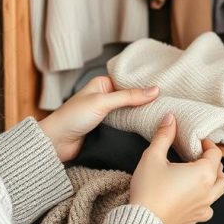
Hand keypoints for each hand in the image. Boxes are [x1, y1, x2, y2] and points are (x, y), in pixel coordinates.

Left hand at [39, 76, 158, 162]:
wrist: (56, 142)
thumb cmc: (72, 117)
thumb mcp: (102, 102)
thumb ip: (129, 97)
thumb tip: (154, 90)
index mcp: (102, 83)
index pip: (129, 81)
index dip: (145, 84)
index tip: (165, 87)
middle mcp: (104, 96)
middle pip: (130, 96)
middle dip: (145, 99)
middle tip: (167, 101)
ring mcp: (106, 113)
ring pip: (128, 111)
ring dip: (140, 113)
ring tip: (162, 112)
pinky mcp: (106, 128)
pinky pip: (124, 123)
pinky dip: (134, 124)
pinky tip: (147, 124)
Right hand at [129, 113, 223, 223]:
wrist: (142, 223)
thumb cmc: (148, 191)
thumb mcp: (153, 157)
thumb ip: (164, 136)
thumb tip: (170, 119)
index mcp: (203, 174)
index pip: (216, 154)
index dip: (208, 145)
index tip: (198, 142)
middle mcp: (208, 192)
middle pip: (221, 173)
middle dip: (212, 163)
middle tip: (198, 157)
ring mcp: (203, 208)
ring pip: (218, 191)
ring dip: (212, 181)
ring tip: (197, 175)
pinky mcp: (195, 220)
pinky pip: (208, 208)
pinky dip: (205, 199)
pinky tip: (191, 196)